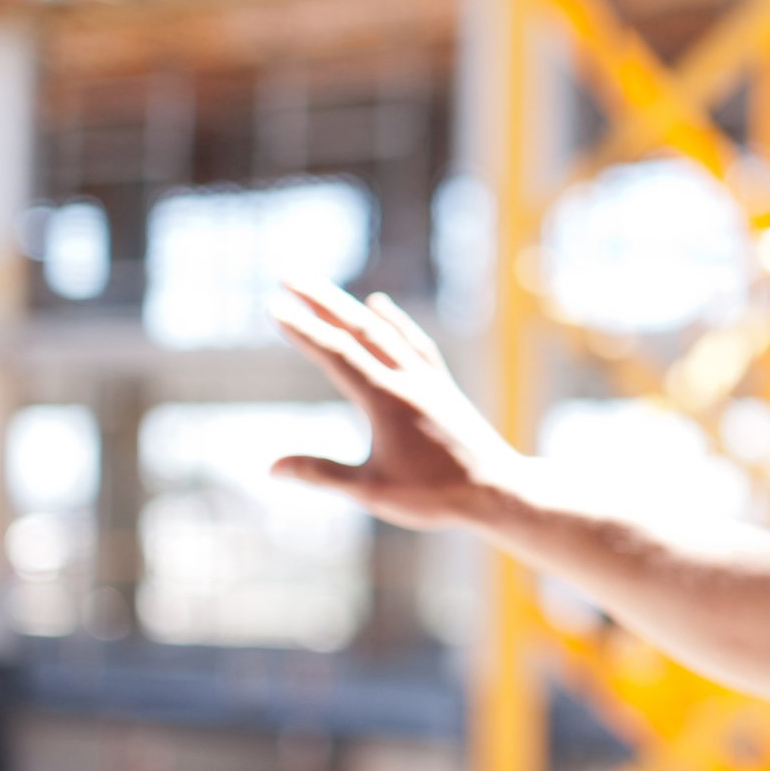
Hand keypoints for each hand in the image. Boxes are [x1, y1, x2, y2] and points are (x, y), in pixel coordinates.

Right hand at [269, 279, 523, 531]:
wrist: (497, 491)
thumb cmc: (435, 496)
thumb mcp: (372, 490)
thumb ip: (322, 474)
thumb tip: (272, 468)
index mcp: (386, 401)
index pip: (337, 355)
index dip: (304, 330)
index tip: (274, 306)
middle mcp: (408, 380)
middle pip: (358, 329)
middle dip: (320, 301)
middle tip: (288, 275)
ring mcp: (428, 379)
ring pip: (384, 331)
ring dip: (350, 307)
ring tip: (321, 288)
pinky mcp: (442, 385)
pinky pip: (413, 342)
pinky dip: (393, 321)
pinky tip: (380, 306)